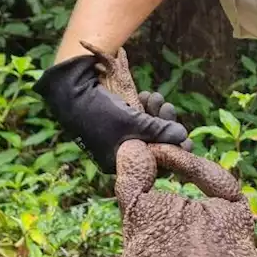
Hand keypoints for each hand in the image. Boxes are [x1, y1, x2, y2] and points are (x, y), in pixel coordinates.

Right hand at [33, 53, 190, 172]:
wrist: (69, 91)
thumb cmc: (100, 112)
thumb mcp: (133, 123)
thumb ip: (159, 131)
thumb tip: (183, 136)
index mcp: (119, 163)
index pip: (154, 164)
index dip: (172, 151)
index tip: (187, 139)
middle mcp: (118, 154)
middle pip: (152, 145)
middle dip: (164, 126)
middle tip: (168, 107)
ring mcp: (116, 138)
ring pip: (146, 130)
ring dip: (155, 114)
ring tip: (156, 97)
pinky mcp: (114, 123)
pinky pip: (136, 121)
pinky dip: (143, 109)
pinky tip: (146, 95)